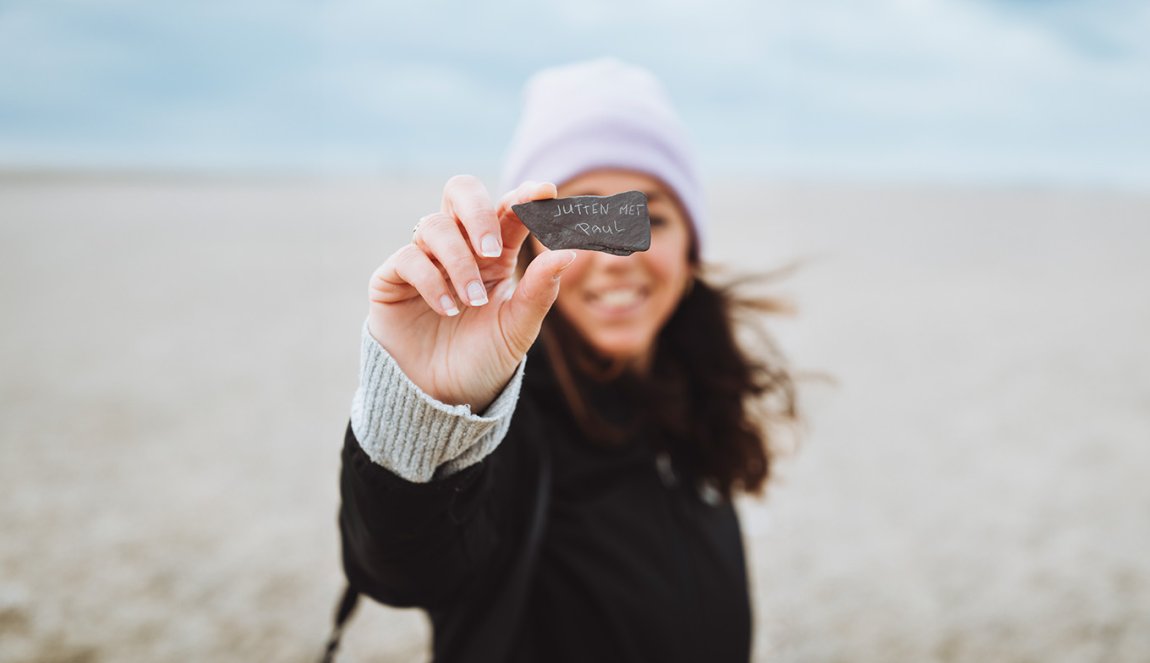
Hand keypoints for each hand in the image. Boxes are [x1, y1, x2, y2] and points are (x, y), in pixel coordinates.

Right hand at [367, 175, 575, 411]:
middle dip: (479, 211)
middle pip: (461, 192)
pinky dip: (432, 281)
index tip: (544, 192)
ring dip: (458, 262)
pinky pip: (408, 258)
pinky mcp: (392, 279)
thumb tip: (570, 251)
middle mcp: (459, 247)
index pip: (508, 211)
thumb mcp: (518, 328)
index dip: (524, 197)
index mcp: (495, 253)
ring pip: (434, 226)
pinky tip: (448, 309)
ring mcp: (424, 259)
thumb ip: (541, 290)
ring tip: (473, 301)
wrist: (443, 398)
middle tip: (493, 250)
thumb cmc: (484, 359)